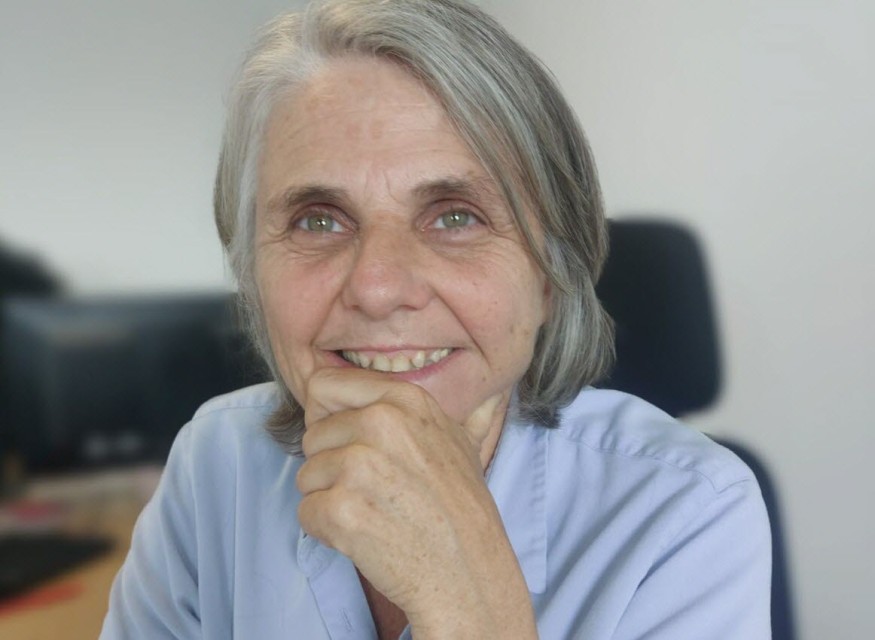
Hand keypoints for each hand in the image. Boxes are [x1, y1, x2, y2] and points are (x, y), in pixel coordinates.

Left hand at [295, 367, 536, 637]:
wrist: (468, 574)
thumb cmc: (462, 511)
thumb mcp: (461, 443)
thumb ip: (440, 412)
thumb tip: (491, 390)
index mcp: (404, 400)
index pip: (323, 386)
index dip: (328, 418)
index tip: (348, 442)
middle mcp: (380, 423)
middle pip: (313, 436)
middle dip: (331, 467)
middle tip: (373, 492)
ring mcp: (359, 466)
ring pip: (307, 475)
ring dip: (330, 500)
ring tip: (375, 515)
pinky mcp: (341, 509)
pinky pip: (306, 512)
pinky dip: (327, 531)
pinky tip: (365, 537)